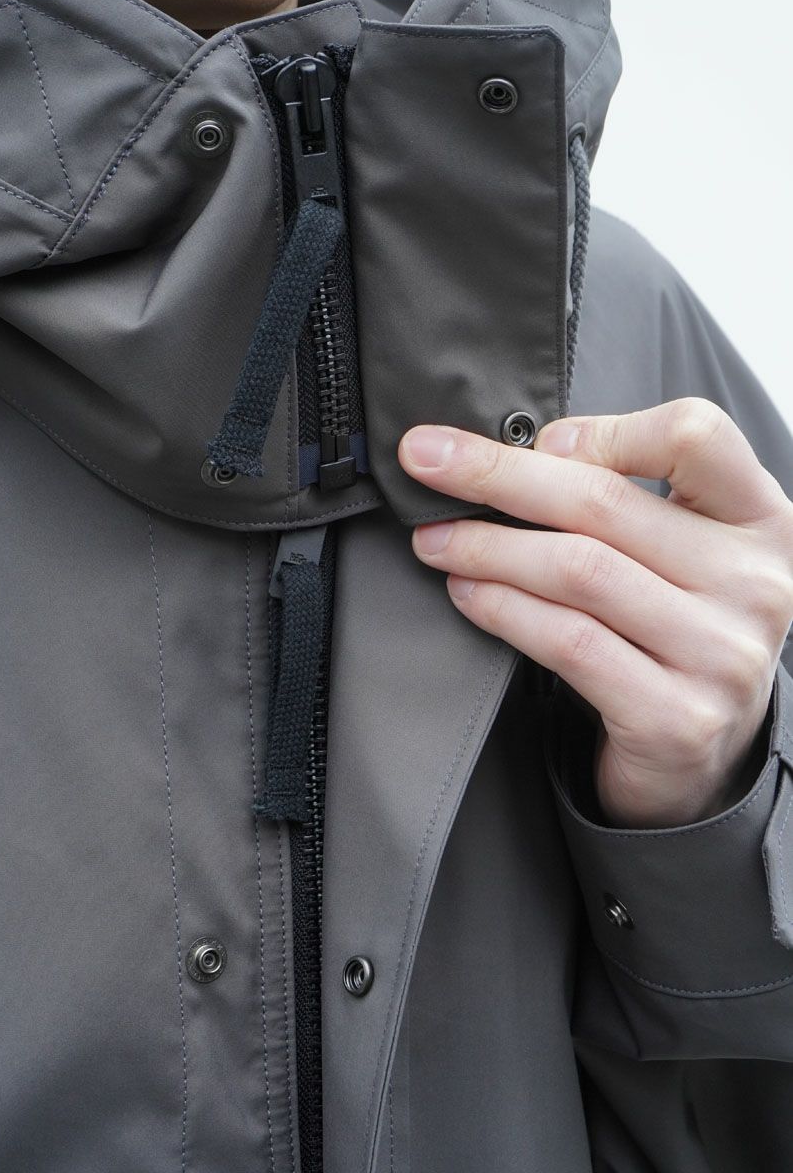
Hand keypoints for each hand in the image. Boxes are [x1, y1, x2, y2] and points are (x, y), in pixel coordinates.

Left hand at [398, 399, 792, 826]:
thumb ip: (623, 496)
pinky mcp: (676, 717)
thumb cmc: (670, 631)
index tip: (535, 442)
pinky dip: (502, 609)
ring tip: (434, 539)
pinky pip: (568, 642)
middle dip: (496, 476)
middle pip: (606, 503)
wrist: (699, 755)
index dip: (605, 430)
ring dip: (486, 547)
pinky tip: (466, 593)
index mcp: (759, 521)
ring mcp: (721, 654)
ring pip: (577, 571)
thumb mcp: (675, 552)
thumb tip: (531, 451)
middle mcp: (754, 583)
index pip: (696, 435)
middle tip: (425, 462)